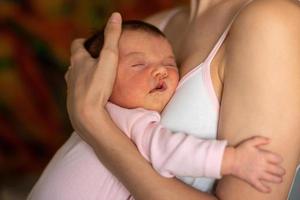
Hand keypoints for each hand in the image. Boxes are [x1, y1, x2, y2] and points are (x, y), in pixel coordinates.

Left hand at [65, 12, 121, 134]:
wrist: (86, 114)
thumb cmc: (97, 84)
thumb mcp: (109, 57)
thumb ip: (112, 36)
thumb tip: (115, 16)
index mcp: (77, 60)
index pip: (76, 44)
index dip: (84, 41)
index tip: (91, 42)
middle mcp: (71, 72)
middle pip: (75, 61)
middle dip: (85, 58)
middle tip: (97, 60)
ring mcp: (71, 88)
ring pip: (75, 76)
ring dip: (83, 74)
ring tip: (96, 77)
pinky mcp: (73, 101)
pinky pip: (78, 91)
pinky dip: (84, 89)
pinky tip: (94, 94)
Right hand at [229, 136, 285, 192]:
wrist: (229, 160)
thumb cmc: (239, 151)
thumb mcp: (249, 142)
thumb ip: (260, 140)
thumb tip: (270, 140)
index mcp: (263, 156)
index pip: (277, 159)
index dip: (279, 160)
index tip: (278, 161)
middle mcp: (262, 165)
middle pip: (278, 170)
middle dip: (281, 171)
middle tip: (281, 172)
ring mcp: (257, 173)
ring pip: (272, 179)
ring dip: (278, 180)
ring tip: (279, 179)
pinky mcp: (252, 180)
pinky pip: (261, 186)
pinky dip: (265, 189)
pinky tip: (269, 189)